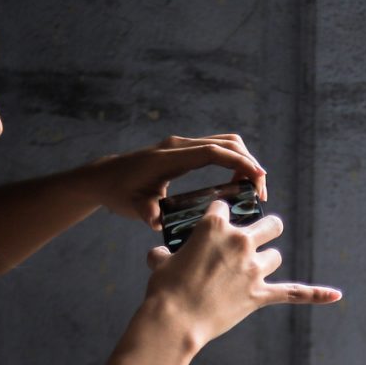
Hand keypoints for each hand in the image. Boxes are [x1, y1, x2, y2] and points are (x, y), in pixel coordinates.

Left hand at [82, 134, 267, 227]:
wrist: (105, 178)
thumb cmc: (119, 192)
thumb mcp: (131, 205)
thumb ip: (145, 211)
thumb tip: (155, 221)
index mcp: (171, 157)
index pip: (212, 152)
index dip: (238, 162)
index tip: (258, 179)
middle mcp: (180, 146)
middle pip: (226, 143)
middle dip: (249, 163)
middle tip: (260, 193)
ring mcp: (183, 145)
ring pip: (225, 143)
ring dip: (243, 161)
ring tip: (251, 190)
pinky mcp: (185, 150)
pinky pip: (217, 149)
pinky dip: (233, 161)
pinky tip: (237, 183)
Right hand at [141, 204, 338, 348]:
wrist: (174, 321)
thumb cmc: (163, 290)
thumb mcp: (159, 263)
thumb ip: (163, 254)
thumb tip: (158, 256)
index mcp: (215, 226)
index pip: (226, 207)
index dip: (220, 217)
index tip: (214, 225)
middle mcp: (239, 241)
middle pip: (269, 224)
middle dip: (264, 229)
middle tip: (254, 240)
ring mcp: (253, 268)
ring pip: (275, 255)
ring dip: (266, 261)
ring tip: (250, 274)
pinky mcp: (260, 294)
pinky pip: (295, 292)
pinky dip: (316, 294)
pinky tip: (336, 295)